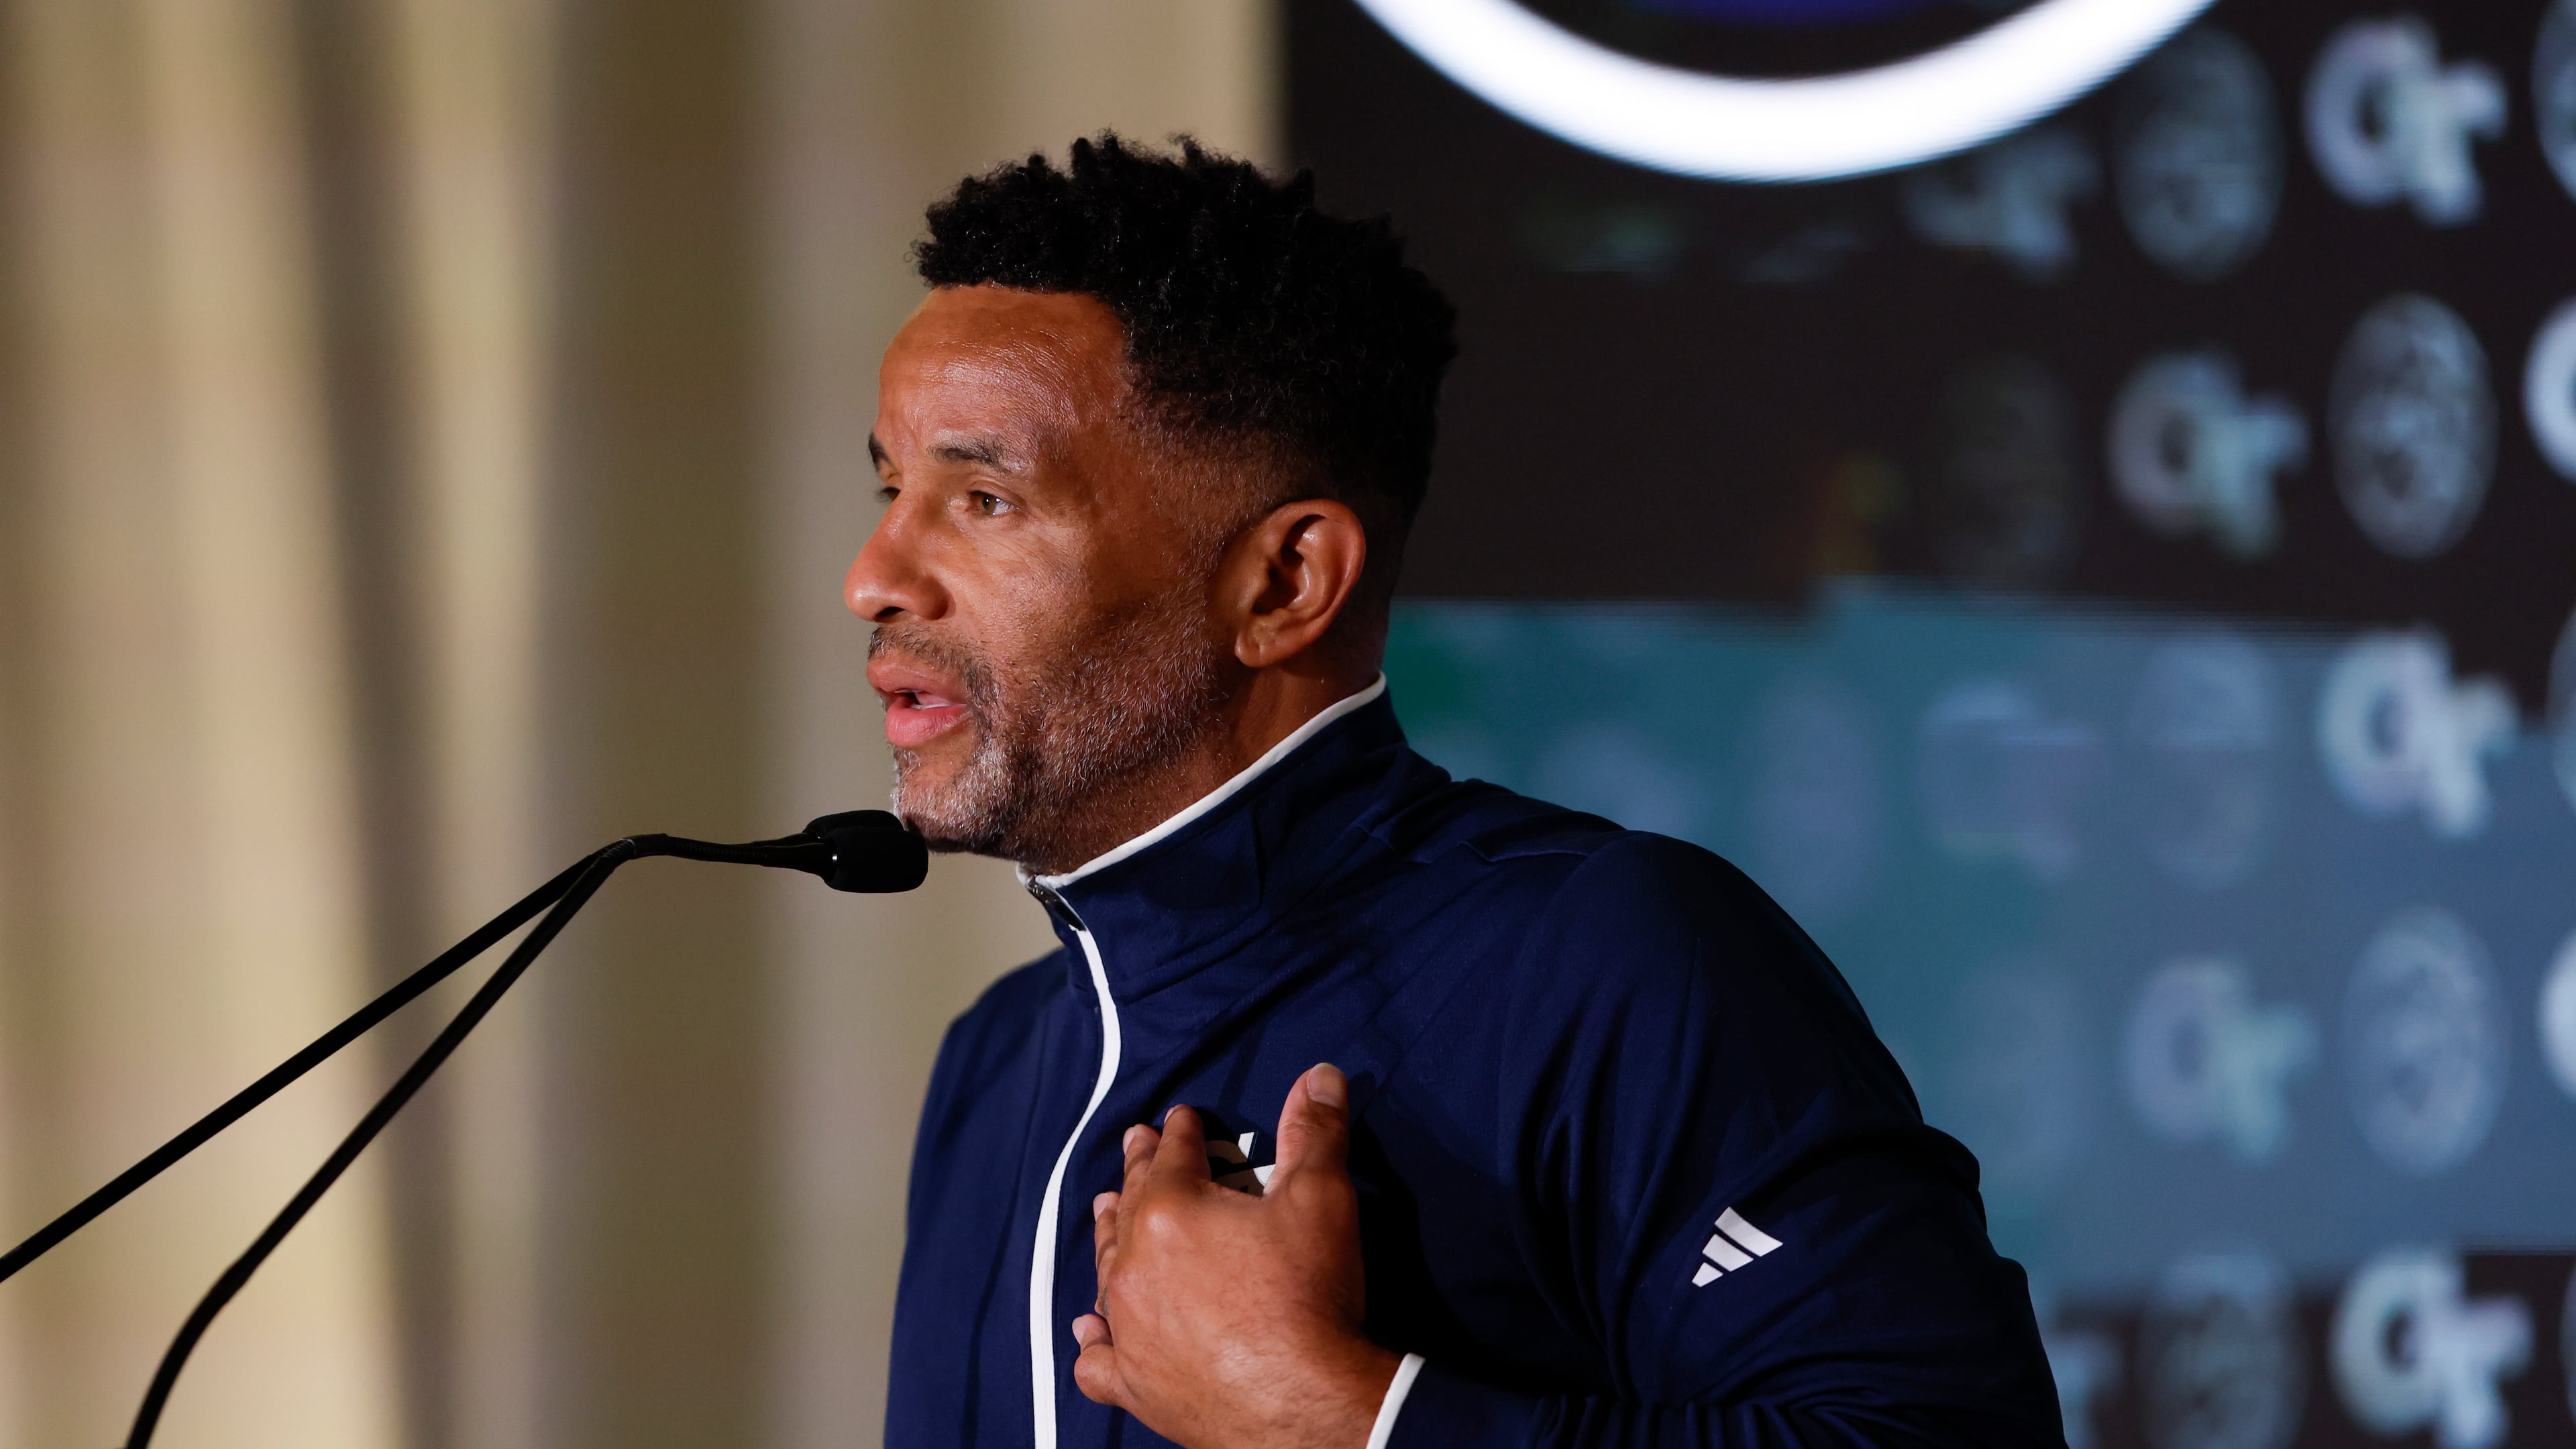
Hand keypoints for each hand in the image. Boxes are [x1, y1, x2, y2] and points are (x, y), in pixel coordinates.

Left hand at [1072, 1063, 1400, 1448]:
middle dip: (1138, 1170)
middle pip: (1131, 1203)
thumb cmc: (1310, 1298)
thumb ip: (1316, 1132)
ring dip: (1110, 1236)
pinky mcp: (1134, 1383)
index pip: (1173, 1155)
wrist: (1304, 1403)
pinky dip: (1093, 1339)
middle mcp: (1135, 1265)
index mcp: (1172, 1211)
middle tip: (1137, 1145)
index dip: (1181, 1132)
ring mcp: (1128, 1327)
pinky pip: (1097, 1358)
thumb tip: (1319, 1075)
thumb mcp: (1321, 1199)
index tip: (1181, 1118)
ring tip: (1109, 1212)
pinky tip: (1088, 1328)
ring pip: (1106, 1269)